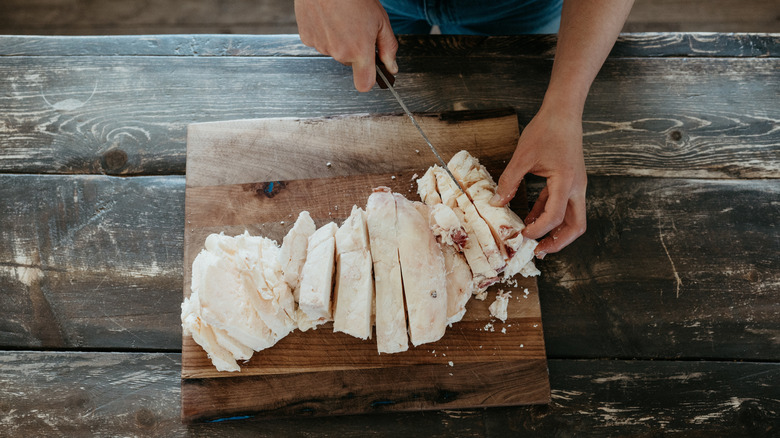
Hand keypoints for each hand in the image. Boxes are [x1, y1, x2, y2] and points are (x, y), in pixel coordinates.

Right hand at [294, 0, 398, 91]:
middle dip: (355, 51)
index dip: (369, 79)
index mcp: (359, 51)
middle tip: (357, 28)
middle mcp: (339, 53)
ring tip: (342, 18)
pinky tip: (328, 18)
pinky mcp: (307, 38)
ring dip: (339, 40)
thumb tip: (392, 67)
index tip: (372, 70)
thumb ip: (388, 48)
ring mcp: (321, 46)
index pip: (364, 84)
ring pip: (335, 51)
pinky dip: (325, 33)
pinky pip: (320, 42)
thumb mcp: (380, 21)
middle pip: (350, 63)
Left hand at [490, 104, 587, 257]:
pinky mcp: (569, 181)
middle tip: (539, 250)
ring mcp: (575, 185)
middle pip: (576, 226)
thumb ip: (509, 181)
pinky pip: (561, 205)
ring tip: (534, 240)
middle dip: (559, 241)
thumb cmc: (546, 130)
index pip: (555, 216)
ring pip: (571, 218)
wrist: (563, 112)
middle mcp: (576, 187)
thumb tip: (496, 203)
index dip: (538, 230)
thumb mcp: (523, 156)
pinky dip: (548, 214)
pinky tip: (530, 219)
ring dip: (555, 231)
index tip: (521, 235)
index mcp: (566, 182)